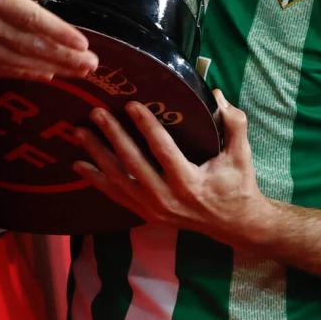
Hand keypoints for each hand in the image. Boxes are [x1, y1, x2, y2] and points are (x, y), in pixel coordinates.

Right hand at [0, 0, 98, 79]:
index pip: (30, 18)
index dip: (58, 33)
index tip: (83, 43)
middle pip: (29, 45)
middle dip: (63, 56)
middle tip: (92, 66)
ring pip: (15, 60)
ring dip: (47, 67)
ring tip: (75, 73)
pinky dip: (20, 72)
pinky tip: (40, 74)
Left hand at [72, 91, 270, 246]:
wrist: (234, 224)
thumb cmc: (237, 185)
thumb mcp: (241, 155)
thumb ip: (234, 123)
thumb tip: (215, 95)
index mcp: (190, 183)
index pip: (163, 150)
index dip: (146, 126)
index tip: (131, 105)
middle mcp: (167, 198)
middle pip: (132, 164)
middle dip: (112, 136)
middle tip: (96, 113)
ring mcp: (154, 209)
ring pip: (119, 180)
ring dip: (97, 155)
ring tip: (80, 132)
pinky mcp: (146, 214)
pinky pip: (116, 196)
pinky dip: (96, 180)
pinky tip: (79, 164)